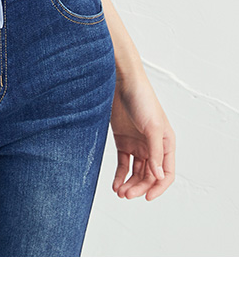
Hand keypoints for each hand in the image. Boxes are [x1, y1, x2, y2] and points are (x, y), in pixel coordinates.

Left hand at [110, 71, 175, 199]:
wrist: (121, 82)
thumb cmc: (142, 100)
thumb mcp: (152, 127)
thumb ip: (155, 152)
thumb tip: (158, 176)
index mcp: (166, 144)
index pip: (166, 173)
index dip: (158, 188)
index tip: (146, 198)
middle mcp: (153, 147)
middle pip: (149, 175)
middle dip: (139, 187)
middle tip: (126, 195)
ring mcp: (137, 144)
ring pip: (135, 172)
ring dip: (129, 184)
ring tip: (119, 192)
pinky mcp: (123, 140)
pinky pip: (123, 163)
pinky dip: (119, 175)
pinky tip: (115, 184)